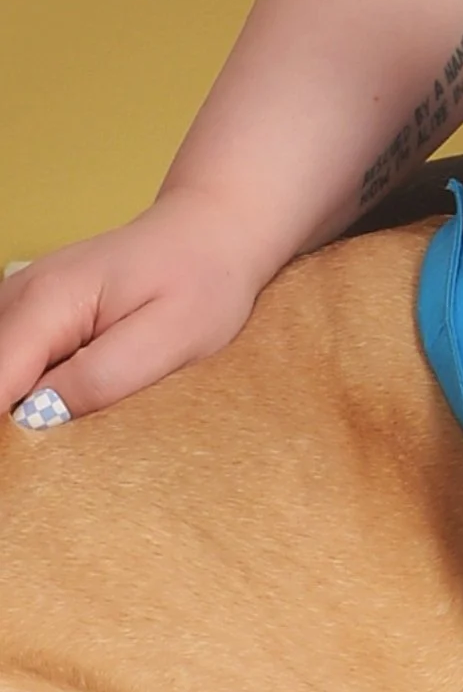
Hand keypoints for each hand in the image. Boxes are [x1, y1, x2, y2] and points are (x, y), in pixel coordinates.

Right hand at [0, 188, 276, 422]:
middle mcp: (18, 295)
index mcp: (48, 302)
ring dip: (18, 399)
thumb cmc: (203, 280)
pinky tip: (67, 392)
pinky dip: (24, 382)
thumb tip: (36, 416)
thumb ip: (101, 378)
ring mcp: (18, 298)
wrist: (213, 231)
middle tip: (67, 438)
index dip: (8, 430)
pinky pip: (9, 357)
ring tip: (77, 411)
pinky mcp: (28, 309)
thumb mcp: (171, 338)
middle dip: (13, 415)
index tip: (33, 460)